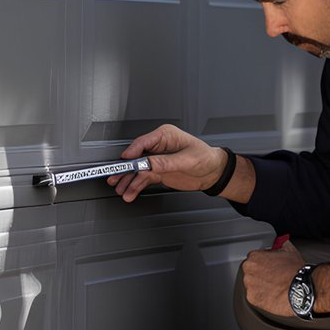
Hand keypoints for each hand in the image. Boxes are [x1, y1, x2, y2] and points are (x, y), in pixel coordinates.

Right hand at [109, 123, 229, 201]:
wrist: (214, 172)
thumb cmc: (206, 158)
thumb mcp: (187, 159)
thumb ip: (166, 162)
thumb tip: (148, 163)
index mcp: (165, 136)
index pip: (143, 142)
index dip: (132, 153)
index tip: (124, 161)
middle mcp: (158, 147)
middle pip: (136, 157)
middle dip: (125, 169)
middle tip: (115, 178)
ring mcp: (157, 160)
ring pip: (138, 170)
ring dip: (128, 181)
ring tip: (121, 190)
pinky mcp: (158, 171)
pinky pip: (143, 179)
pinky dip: (136, 186)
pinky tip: (130, 193)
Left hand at [241, 240, 305, 317]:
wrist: (300, 289)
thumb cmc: (295, 271)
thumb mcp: (290, 251)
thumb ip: (282, 245)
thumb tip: (283, 243)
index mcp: (255, 256)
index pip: (255, 259)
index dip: (265, 263)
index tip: (271, 267)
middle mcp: (249, 270)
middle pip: (251, 272)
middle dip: (260, 275)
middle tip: (273, 278)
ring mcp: (249, 284)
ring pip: (252, 285)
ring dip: (260, 286)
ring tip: (274, 287)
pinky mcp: (252, 298)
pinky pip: (254, 297)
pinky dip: (262, 297)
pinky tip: (272, 295)